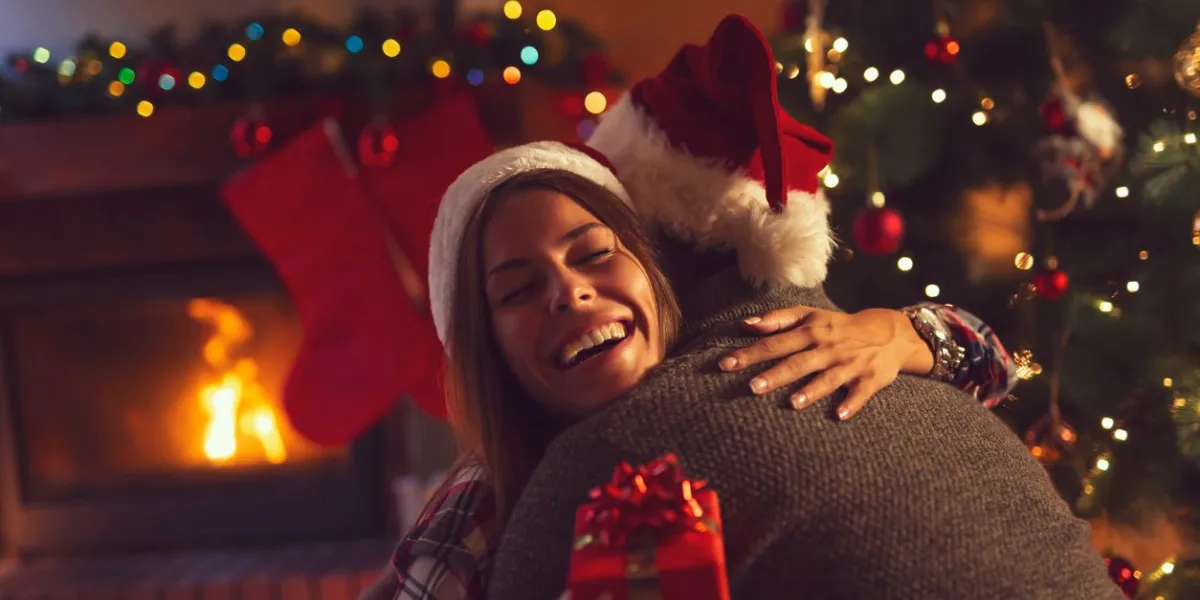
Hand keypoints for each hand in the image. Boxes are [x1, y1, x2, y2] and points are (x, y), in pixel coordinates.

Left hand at [718, 306, 932, 419]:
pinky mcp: (870, 379)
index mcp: (811, 332)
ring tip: (792, 404)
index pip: (775, 343)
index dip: (750, 353)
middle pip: (798, 362)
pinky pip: (860, 393)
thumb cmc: (839, 326)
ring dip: (811, 391)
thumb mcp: (811, 315)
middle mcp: (828, 348)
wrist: (890, 332)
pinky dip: (851, 403)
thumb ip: (778, 319)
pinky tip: (839, 415)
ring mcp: (849, 364)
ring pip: (827, 378)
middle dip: (776, 374)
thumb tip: (746, 324)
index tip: (726, 364)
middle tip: (753, 387)